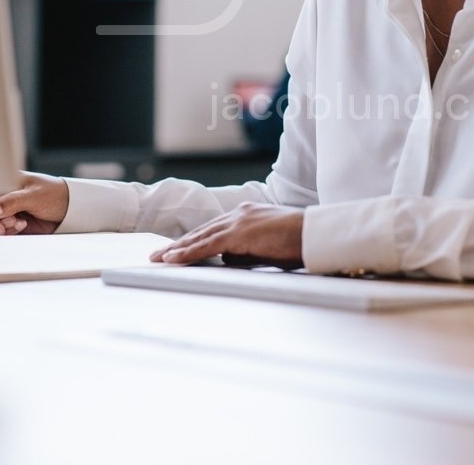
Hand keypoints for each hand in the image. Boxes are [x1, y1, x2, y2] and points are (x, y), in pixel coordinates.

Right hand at [0, 172, 68, 235]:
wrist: (70, 210)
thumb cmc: (54, 194)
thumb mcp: (34, 196)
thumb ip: (12, 202)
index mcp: (1, 182)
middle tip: (0, 227)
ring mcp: (2, 211)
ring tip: (16, 224)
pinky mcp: (8, 225)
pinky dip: (5, 233)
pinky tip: (21, 226)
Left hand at [151, 203, 304, 267]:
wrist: (314, 234)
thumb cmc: (298, 243)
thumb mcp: (267, 247)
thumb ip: (246, 251)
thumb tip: (228, 259)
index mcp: (247, 214)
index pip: (214, 228)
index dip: (194, 239)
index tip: (178, 248)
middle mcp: (239, 214)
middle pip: (202, 231)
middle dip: (179, 244)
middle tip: (159, 254)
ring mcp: (238, 222)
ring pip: (200, 237)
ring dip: (178, 249)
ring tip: (159, 258)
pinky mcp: (239, 233)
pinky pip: (207, 245)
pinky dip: (189, 253)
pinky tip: (174, 259)